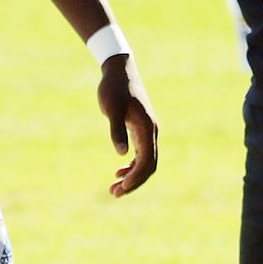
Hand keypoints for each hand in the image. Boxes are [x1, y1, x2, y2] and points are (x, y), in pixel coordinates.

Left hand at [97, 54, 158, 196]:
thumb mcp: (111, 108)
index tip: (120, 188)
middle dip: (134, 182)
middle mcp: (151, 132)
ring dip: (133, 176)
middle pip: (149, 165)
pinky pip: (142, 153)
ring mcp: (147, 131)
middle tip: (114, 193)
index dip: (136, 178)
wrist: (120, 70)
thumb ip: (116, 130)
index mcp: (147, 128)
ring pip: (146, 161)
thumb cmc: (114, 88)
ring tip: (115, 188)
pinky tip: (119, 171)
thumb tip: (121, 154)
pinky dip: (132, 165)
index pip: (147, 161)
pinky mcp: (140, 129)